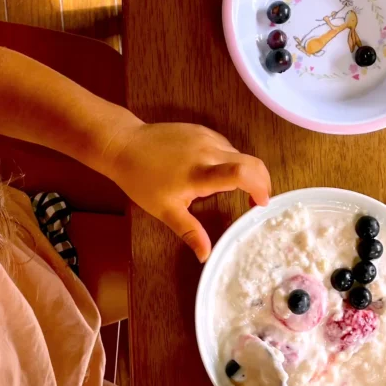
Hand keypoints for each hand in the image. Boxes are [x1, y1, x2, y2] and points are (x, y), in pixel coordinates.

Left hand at [103, 121, 270, 261]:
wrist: (124, 145)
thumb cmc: (141, 179)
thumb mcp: (165, 210)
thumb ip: (190, 232)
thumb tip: (205, 256)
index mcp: (199, 173)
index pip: (241, 174)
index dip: (259, 187)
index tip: (260, 203)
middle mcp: (208, 151)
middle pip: (250, 162)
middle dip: (261, 181)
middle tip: (257, 200)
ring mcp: (205, 137)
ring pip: (238, 154)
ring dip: (245, 172)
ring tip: (236, 190)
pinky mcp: (201, 130)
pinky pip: (225, 146)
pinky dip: (230, 161)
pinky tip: (218, 173)